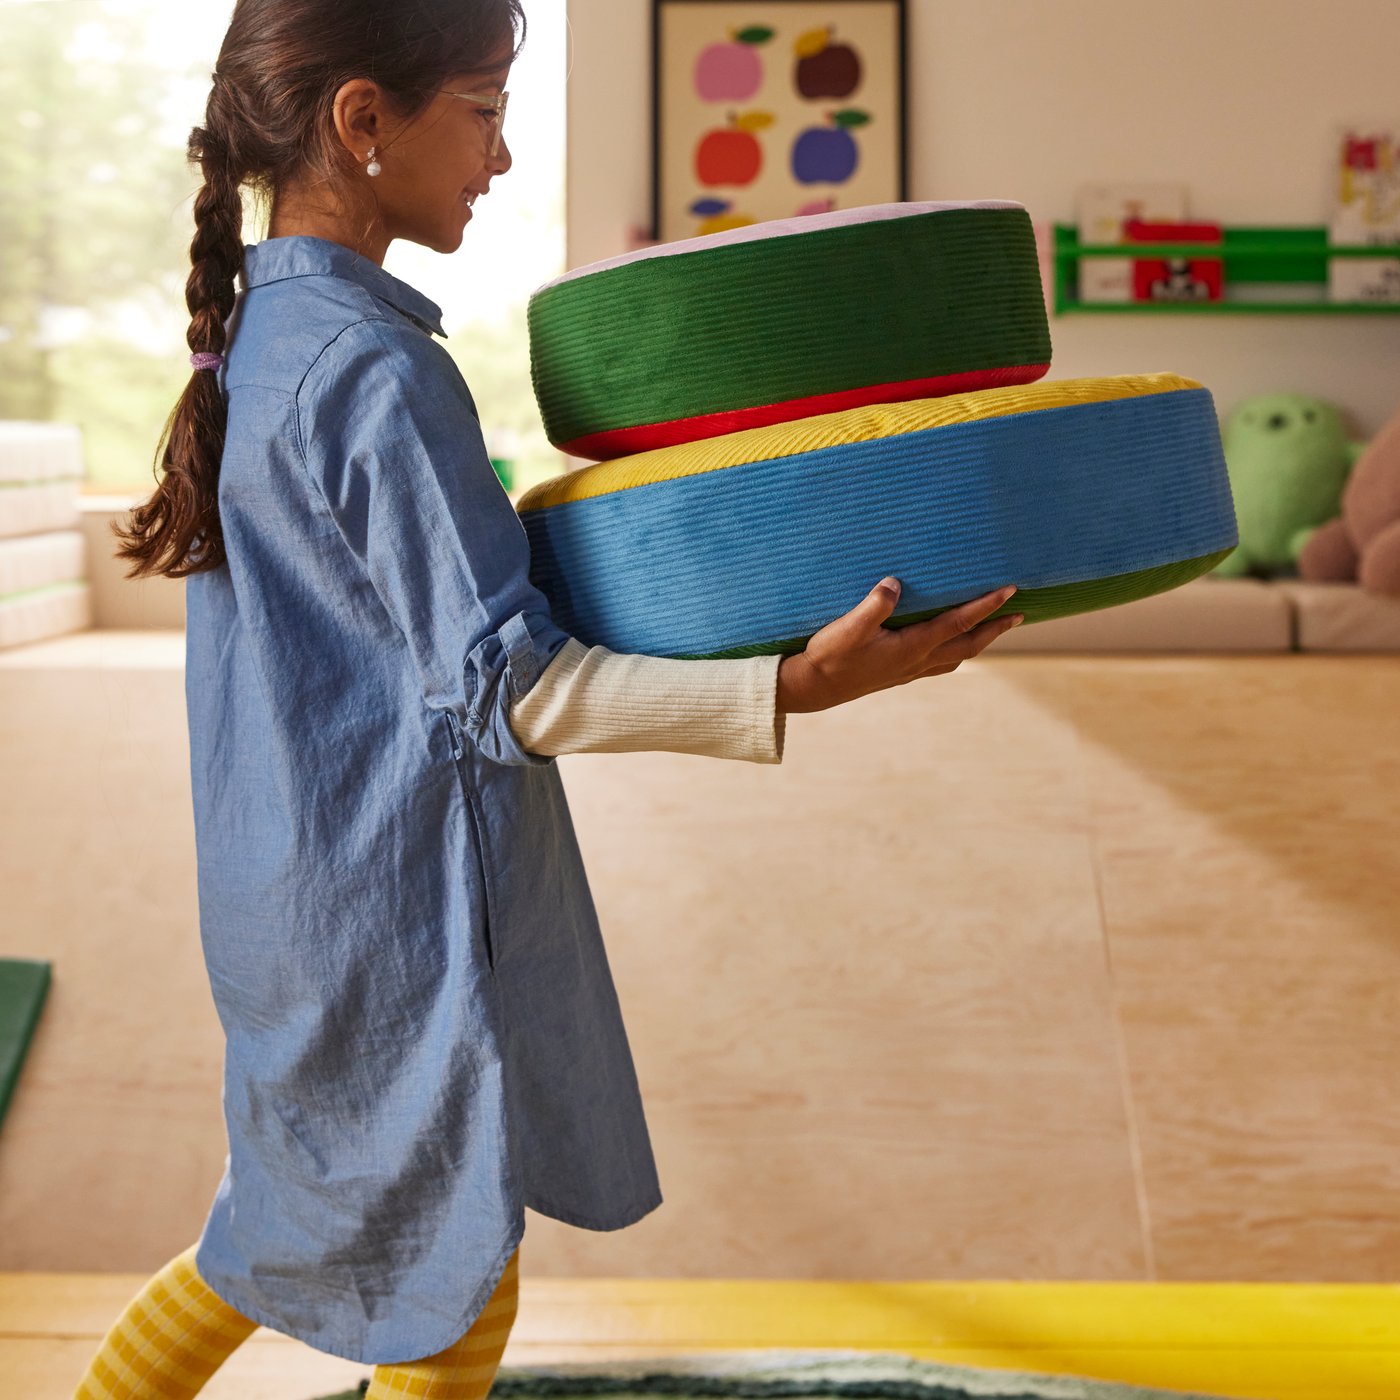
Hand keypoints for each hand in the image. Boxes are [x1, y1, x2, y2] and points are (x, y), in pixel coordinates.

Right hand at [776, 578, 1023, 714]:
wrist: (813, 688)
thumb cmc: (830, 656)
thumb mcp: (849, 627)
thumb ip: (874, 605)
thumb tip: (894, 583)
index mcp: (912, 647)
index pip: (958, 623)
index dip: (986, 606)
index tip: (1010, 591)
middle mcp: (917, 661)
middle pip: (968, 644)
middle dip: (996, 628)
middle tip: (1020, 614)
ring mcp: (909, 670)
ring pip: (957, 656)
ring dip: (980, 642)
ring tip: (995, 629)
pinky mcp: (899, 674)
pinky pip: (940, 663)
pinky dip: (957, 652)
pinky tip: (952, 646)